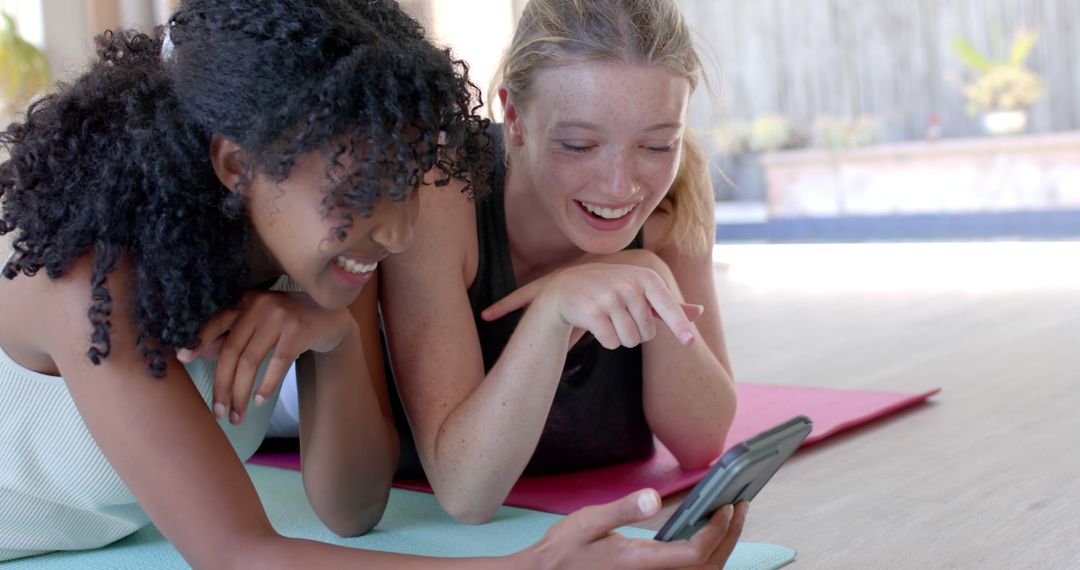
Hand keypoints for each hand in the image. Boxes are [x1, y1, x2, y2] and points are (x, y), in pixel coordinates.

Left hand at [176, 291, 358, 423]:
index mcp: (247, 301)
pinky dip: (266, 385)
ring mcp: (280, 318)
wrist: (332, 317)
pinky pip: (277, 363)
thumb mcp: (261, 324)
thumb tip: (204, 353)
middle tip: (218, 412)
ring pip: (251, 361)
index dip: (199, 340)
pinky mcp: (299, 331)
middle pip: (232, 350)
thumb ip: (236, 335)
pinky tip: (259, 400)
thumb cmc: (290, 323)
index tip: (182, 358)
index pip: (217, 322)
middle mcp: (260, 306)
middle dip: (222, 385)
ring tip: (237, 414)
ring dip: (241, 392)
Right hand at [481, 264, 702, 349]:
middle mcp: (629, 284)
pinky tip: (596, 325)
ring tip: (609, 321)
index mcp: (646, 277)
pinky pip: (612, 342)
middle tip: (620, 318)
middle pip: (647, 332)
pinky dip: (607, 340)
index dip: (680, 326)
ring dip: (621, 339)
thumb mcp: (640, 292)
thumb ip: (668, 305)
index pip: (668, 306)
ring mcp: (610, 297)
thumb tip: (700, 312)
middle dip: (636, 333)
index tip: (689, 343)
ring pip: (630, 340)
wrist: (566, 288)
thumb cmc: (610, 291)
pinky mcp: (592, 312)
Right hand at [523, 490, 746, 568]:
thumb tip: (653, 497)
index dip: (718, 531)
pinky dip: (705, 556)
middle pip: (708, 566)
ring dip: (721, 548)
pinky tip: (704, 534)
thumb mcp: (588, 521)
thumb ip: (622, 509)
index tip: (727, 506)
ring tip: (729, 517)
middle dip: (730, 537)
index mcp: (641, 562)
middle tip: (740, 506)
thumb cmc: (564, 551)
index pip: (695, 552)